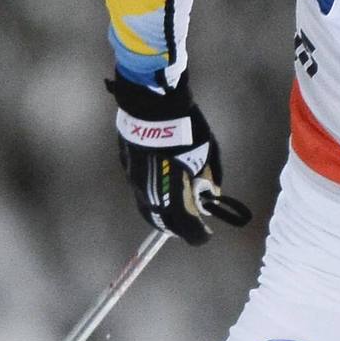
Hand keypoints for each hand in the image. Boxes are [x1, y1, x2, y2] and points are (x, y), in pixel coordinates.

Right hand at [105, 75, 253, 243]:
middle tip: (191, 225)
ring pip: (147, 210)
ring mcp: (135, 182)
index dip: (199, 236)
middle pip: (163, 225)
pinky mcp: (127, 169)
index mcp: (174, 194)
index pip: (187, 228)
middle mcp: (151, 194)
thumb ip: (210, 176)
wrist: (152, 104)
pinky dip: (153, 196)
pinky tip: (162, 186)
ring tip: (177, 210)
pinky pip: (140, 191)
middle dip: (179, 228)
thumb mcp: (208, 152)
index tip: (206, 234)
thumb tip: (212, 193)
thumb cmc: (187, 128)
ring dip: (164, 215)